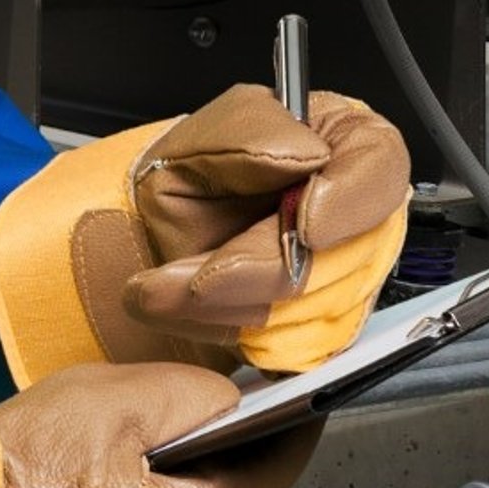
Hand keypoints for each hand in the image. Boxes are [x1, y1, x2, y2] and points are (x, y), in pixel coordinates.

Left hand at [0, 82, 410, 386]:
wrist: (111, 253)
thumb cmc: (151, 192)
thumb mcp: (182, 149)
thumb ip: (244, 137)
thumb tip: (299, 146)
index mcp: (322, 141)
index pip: (377, 162)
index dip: (348, 194)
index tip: (302, 214)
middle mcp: (333, 209)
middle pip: (349, 250)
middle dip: (261, 266)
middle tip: (190, 270)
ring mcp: (324, 276)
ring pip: (322, 307)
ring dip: (234, 304)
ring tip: (171, 290)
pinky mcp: (303, 336)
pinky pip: (297, 350)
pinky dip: (233, 336)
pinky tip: (192, 313)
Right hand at [0, 362, 315, 487]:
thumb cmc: (34, 462)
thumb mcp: (120, 399)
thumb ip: (190, 391)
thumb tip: (230, 395)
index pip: (279, 464)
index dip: (298, 416)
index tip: (309, 385)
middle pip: (233, 482)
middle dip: (230, 433)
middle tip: (219, 382)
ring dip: (183, 452)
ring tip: (153, 406)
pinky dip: (149, 472)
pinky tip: (116, 442)